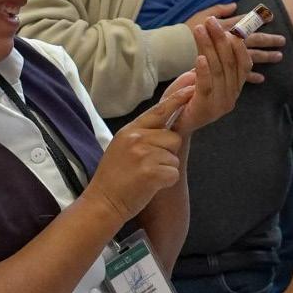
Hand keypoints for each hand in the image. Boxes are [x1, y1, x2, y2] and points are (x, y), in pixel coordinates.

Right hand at [86, 90, 192, 222]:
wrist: (102, 203)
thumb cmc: (113, 178)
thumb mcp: (121, 147)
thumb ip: (141, 135)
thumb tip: (165, 127)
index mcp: (130, 130)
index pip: (158, 111)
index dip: (177, 100)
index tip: (190, 90)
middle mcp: (137, 138)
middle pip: (174, 138)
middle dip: (168, 153)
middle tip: (149, 166)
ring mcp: (143, 155)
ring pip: (174, 158)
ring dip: (166, 169)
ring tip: (147, 177)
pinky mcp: (151, 172)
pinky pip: (173, 173)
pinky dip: (166, 182)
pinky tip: (150, 186)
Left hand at [163, 17, 251, 134]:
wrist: (174, 126)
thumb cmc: (187, 98)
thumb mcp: (203, 77)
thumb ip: (214, 61)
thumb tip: (223, 35)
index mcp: (235, 88)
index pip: (245, 63)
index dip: (239, 44)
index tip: (230, 25)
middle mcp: (231, 96)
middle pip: (230, 62)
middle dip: (221, 38)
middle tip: (211, 22)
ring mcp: (220, 103)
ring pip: (218, 70)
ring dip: (209, 47)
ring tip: (200, 30)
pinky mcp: (205, 108)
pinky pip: (207, 85)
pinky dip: (204, 70)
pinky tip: (200, 57)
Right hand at [185, 3, 283, 82]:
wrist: (172, 51)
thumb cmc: (185, 32)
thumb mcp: (201, 15)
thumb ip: (219, 10)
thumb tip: (235, 4)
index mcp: (226, 26)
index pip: (245, 22)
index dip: (258, 19)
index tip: (271, 18)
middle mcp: (229, 39)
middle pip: (253, 38)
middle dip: (269, 39)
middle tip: (283, 41)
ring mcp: (227, 55)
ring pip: (251, 55)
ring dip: (266, 56)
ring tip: (278, 57)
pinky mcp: (222, 69)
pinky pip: (239, 73)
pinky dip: (251, 76)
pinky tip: (262, 78)